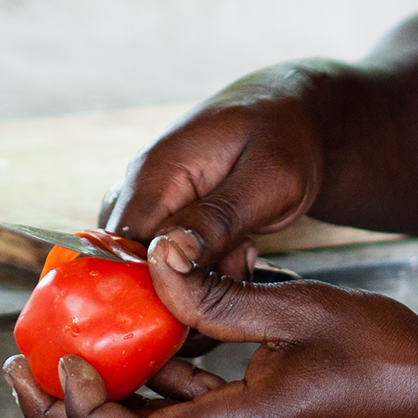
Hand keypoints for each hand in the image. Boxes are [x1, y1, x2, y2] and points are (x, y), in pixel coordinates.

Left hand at [3, 236, 417, 417]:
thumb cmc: (390, 360)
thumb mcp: (298, 310)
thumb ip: (218, 293)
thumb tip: (154, 259)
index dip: (84, 408)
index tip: (61, 359)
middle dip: (70, 408)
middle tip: (22, 365)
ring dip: (121, 383)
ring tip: (79, 334)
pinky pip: (201, 409)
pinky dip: (172, 375)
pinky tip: (163, 327)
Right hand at [99, 68, 333, 280]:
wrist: (295, 111)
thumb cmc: (287, 137)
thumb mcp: (269, 180)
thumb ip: (219, 219)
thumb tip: (167, 256)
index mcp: (155, 174)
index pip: (122, 249)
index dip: (150, 288)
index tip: (198, 306)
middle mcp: (141, 186)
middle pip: (132, 263)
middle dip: (182, 285)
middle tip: (237, 268)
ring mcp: (153, 198)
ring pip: (156, 264)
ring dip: (200, 276)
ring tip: (246, 251)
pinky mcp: (169, 210)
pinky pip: (173, 255)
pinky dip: (207, 266)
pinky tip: (241, 250)